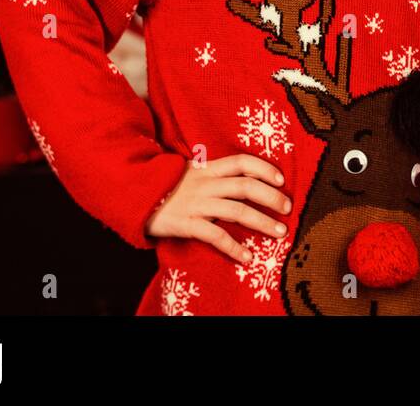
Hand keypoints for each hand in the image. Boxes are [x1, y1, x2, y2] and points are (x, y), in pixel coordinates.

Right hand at [144, 155, 291, 264]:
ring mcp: (196, 204)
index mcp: (207, 168)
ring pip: (237, 210)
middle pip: (246, 186)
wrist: (131, 196)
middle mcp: (205, 184)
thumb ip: (213, 173)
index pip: (241, 162)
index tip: (281, 179)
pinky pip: (215, 236)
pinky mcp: (186, 224)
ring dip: (262, 222)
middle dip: (271, 197)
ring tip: (280, 232)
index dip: (263, 168)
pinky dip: (234, 247)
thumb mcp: (189, 172)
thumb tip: (240, 176)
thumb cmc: (164, 187)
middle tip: (288, 208)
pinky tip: (247, 257)